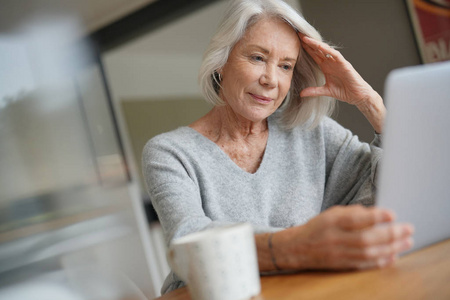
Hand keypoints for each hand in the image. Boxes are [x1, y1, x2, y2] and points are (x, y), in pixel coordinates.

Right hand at [272, 205, 413, 269]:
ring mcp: (339, 254)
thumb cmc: (319, 227)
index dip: (375, 217)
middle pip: (366, 238)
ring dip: (391, 248)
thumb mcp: (332, 213)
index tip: (392, 214)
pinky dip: (381, 261)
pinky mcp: (342, 265)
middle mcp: (335, 238)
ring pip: (368, 253)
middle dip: (390, 234)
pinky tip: (394, 256)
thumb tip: (378, 214)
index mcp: (332, 222)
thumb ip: (353, 212)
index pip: (355, 219)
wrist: (299, 247)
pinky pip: (364, 264)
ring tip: (407, 242)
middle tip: (408, 229)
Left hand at [299, 34, 372, 104]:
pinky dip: (328, 50)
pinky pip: (335, 55)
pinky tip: (320, 46)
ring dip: (316, 44)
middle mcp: (331, 62)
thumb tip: (301, 94)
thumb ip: (313, 91)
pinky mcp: (345, 64)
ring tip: (305, 38)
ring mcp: (338, 62)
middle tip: (298, 34)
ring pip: (325, 50)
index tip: (296, 43)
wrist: (357, 95)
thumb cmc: (344, 91)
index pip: (314, 55)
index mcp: (326, 67)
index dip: (306, 49)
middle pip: (318, 50)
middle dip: (308, 42)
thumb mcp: (325, 91)